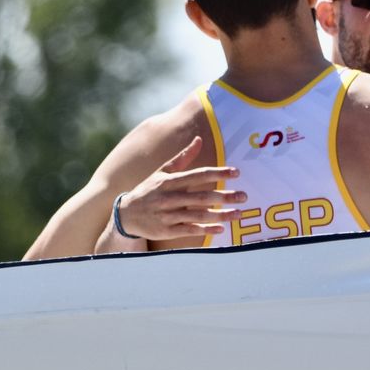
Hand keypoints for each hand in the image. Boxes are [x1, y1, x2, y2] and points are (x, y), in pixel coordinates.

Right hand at [114, 137, 243, 240]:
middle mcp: (169, 197)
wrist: (125, 214)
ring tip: (238, 213)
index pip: (198, 175)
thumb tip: (198, 139)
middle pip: (201, 196)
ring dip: (220, 215)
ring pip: (198, 214)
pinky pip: (189, 230)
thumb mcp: (162, 172)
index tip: (236, 172)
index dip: (218, 173)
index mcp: (170, 181)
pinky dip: (205, 229)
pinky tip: (220, 229)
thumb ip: (182, 157)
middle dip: (224, 196)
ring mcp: (168, 215)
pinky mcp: (166, 231)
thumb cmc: (148, 190)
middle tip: (243, 196)